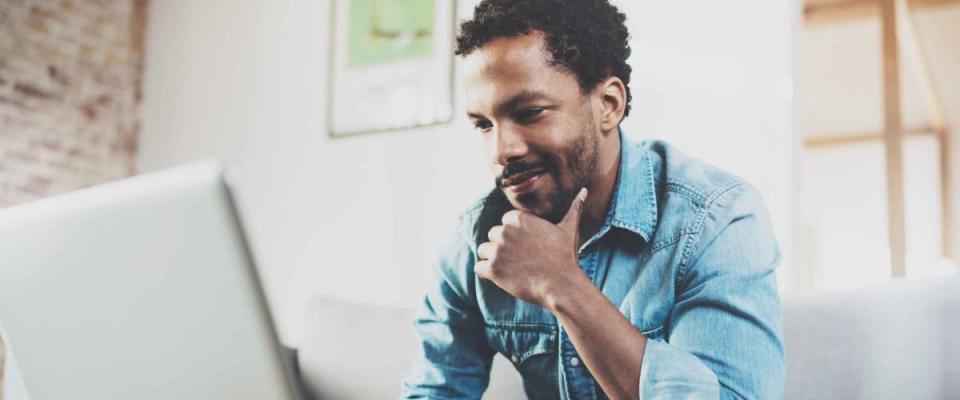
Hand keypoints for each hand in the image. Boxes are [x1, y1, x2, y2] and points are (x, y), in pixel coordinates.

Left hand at [476, 188, 588, 307]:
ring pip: (484, 250)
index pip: (505, 222)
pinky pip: (478, 268)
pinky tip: (504, 277)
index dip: (516, 236)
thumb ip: (573, 208)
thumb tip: (584, 191)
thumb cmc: (565, 257)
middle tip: (522, 259)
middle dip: (503, 247)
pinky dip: (487, 273)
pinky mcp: (492, 269)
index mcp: (518, 218)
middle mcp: (504, 231)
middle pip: (493, 235)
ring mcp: (497, 250)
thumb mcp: (569, 230)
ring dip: (494, 259)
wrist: (561, 285)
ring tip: (512, 268)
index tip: (528, 247)